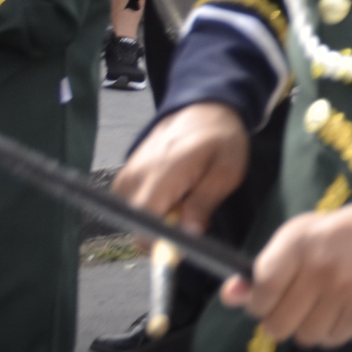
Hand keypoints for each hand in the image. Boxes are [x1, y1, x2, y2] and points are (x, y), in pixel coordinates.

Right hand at [114, 102, 248, 236]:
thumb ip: (204, 204)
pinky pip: (131, 204)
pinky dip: (151, 206)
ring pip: (133, 216)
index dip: (159, 242)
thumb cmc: (220, 139)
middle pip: (135, 224)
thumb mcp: (226, 172)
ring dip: (158, 217)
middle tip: (190, 216)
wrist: (203, 109)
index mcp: (162, 174)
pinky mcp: (125, 175)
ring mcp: (126, 174)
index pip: (143, 224)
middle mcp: (136, 176)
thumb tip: (187, 235)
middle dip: (162, 230)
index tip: (182, 243)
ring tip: (184, 199)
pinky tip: (172, 193)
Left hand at [220, 203, 351, 348]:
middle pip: (279, 325)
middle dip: (281, 321)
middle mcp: (323, 267)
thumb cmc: (337, 237)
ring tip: (321, 307)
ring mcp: (348, 289)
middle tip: (294, 306)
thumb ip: (261, 269)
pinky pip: (336, 338)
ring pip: (307, 336)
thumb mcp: (297, 238)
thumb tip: (230, 295)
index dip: (259, 303)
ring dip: (309, 327)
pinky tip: (342, 309)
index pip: (262, 292)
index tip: (268, 299)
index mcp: (299, 243)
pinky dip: (335, 329)